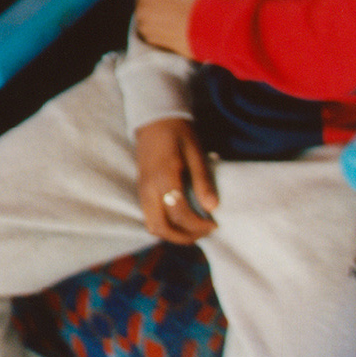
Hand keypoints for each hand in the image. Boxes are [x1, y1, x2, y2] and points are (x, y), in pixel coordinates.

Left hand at [132, 0, 204, 57]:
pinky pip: (150, 30)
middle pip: (141, 0)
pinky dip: (157, 28)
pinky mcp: (152, 39)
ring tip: (174, 16)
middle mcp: (142, 7)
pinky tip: (173, 27)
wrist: (211, 30)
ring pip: (144, 16)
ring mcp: (145, 25)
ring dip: (153, 15)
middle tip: (171, 1)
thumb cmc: (199, 1)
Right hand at [133, 117, 217, 242]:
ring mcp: (142, 189)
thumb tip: (212, 207)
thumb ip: (203, 180)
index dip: (199, 225)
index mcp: (165, 177)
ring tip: (192, 229)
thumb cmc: (178, 133)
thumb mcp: (196, 152)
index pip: (180, 214)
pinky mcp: (141, 189)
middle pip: (161, 227)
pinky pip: (149, 216)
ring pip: (152, 225)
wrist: (154, 119)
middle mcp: (149, 187)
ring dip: (172, 234)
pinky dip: (164, 225)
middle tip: (203, 232)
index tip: (214, 223)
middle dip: (184, 237)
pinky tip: (180, 219)